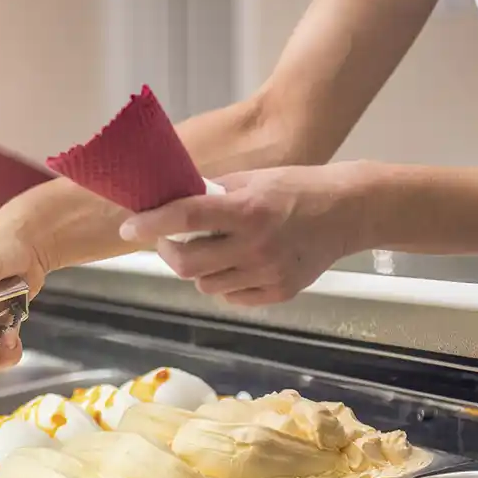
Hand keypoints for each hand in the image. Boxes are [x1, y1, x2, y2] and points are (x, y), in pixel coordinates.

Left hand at [117, 164, 373, 305]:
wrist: (348, 211)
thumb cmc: (297, 189)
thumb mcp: (254, 179)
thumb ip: (214, 194)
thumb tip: (171, 202)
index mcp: (248, 210)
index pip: (185, 217)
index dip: (151, 224)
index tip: (129, 226)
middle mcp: (256, 245)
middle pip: (187, 264)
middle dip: (168, 253)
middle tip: (167, 241)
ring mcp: (268, 274)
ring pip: (206, 285)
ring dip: (197, 269)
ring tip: (211, 250)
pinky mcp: (279, 293)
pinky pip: (232, 297)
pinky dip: (223, 283)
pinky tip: (234, 265)